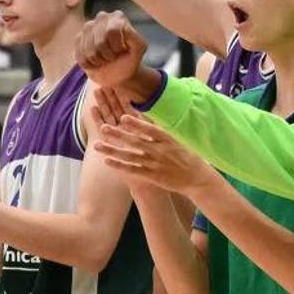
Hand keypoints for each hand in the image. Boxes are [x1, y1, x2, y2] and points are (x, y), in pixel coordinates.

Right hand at [76, 11, 148, 90]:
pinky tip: (96, 62)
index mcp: (117, 17)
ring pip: (88, 50)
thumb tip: (124, 27)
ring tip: (104, 60)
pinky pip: (80, 56)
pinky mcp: (78, 39)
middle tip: (112, 58)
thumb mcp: (139, 49)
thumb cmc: (129, 59)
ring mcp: (88, 27)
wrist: (118, 73)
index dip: (116, 47)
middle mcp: (101, 18)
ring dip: (98, 61)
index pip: (112, 31)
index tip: (120, 52)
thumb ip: (135, 38)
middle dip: (107, 55)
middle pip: (100, 42)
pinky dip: (89, 64)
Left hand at [93, 108, 218, 195]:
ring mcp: (154, 164)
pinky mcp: (151, 176)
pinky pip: (132, 170)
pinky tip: (107, 161)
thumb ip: (160, 129)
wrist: (196, 178)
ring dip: (112, 150)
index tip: (123, 116)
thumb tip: (146, 115)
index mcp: (167, 139)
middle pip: (135, 142)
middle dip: (117, 135)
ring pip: (129, 156)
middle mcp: (159, 151)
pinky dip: (119, 165)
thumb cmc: (186, 155)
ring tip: (96, 145)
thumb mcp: (176, 139)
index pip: (149, 129)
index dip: (136, 123)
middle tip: (103, 128)